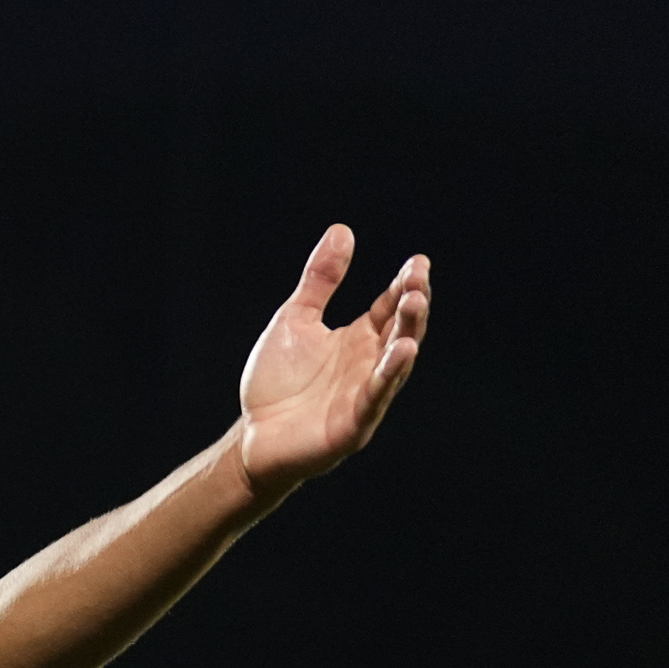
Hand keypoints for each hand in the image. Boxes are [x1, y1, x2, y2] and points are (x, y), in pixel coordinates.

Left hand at [233, 225, 429, 497]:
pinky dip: (388, 376)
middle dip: (412, 304)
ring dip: (407, 334)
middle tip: (418, 279)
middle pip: (400, 330)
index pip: (390, 307)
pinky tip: (401, 352)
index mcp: (359, 339)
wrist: (251, 437)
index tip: (417, 262)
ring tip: (415, 304)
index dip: (404, 285)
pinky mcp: (354, 424)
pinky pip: (376, 398)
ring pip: (396, 362)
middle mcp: (369, 364)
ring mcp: (365, 395)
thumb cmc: (276, 383)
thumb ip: (319, 281)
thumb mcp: (296, 320)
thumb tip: (342, 230)